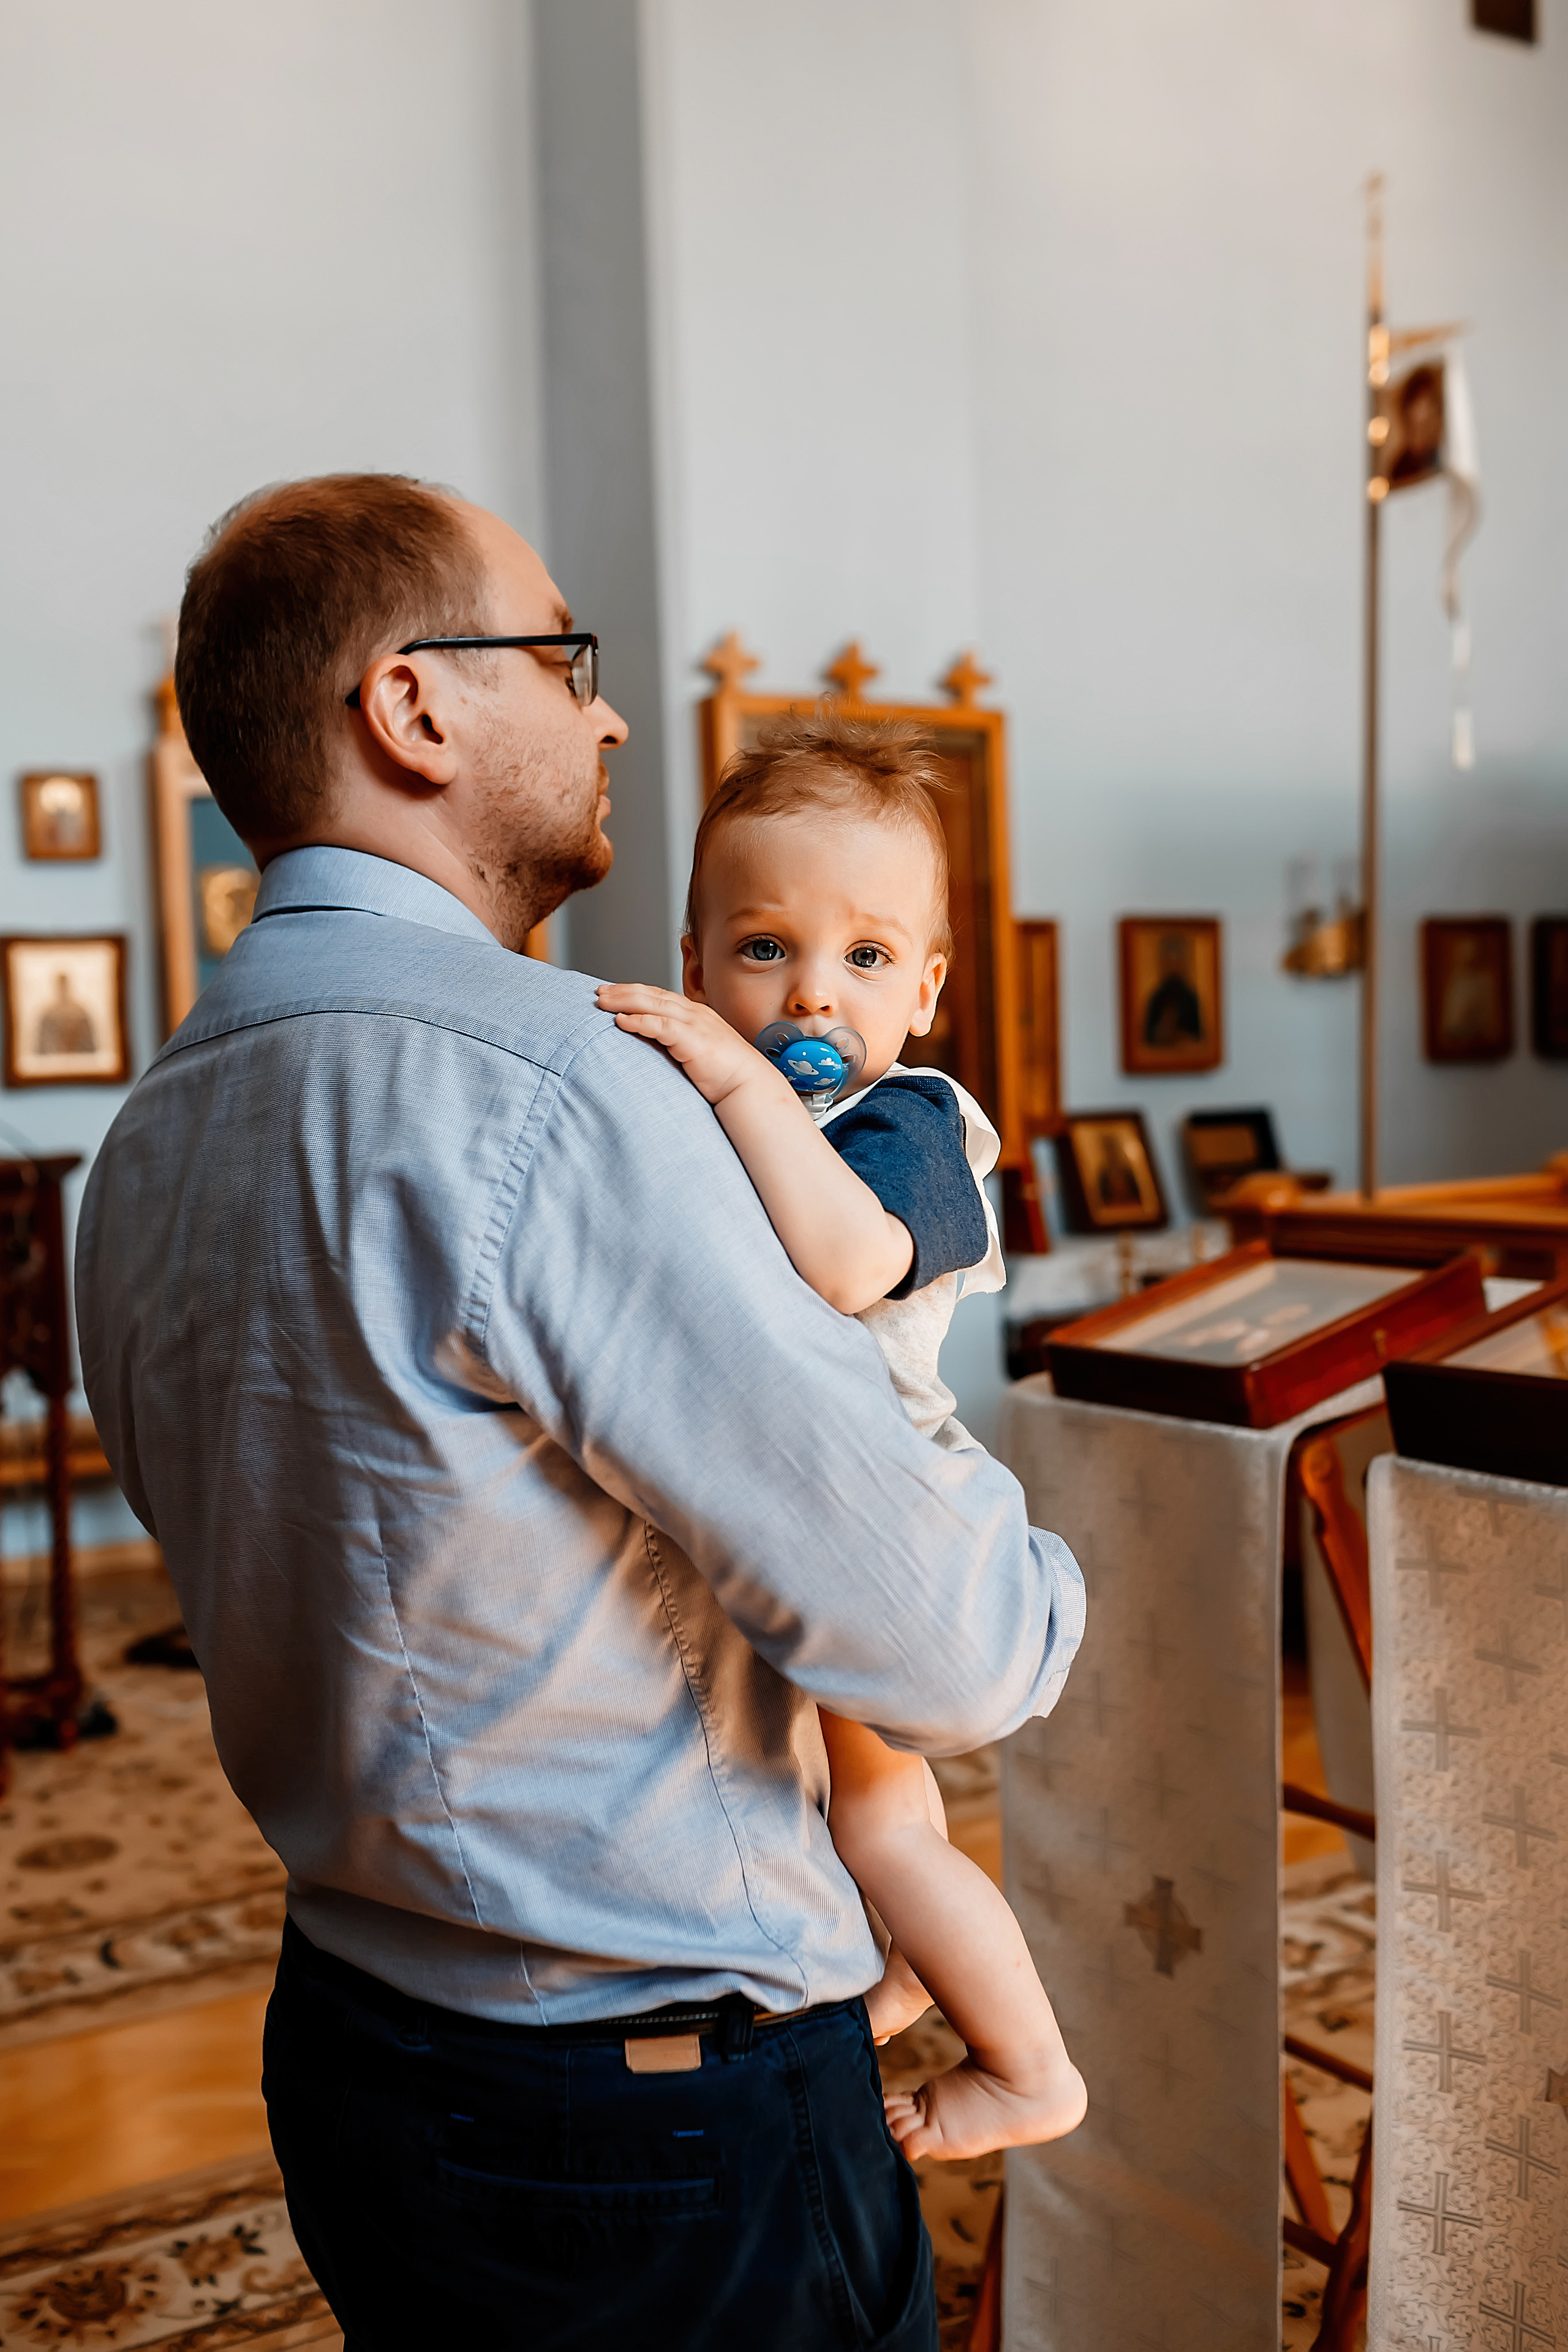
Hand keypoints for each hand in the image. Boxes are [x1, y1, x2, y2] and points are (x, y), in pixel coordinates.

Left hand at [596, 983, 783, 1109]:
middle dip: (623, 991)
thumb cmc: (724, 1074)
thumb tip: (655, 1048)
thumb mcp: (698, 1051)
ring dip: (625, 1001)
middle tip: (598, 992)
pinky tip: (621, 1021)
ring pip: (653, 1004)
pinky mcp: (693, 1040)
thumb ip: (678, 1044)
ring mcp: (695, 1024)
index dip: (633, 991)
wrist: (749, 1085)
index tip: (611, 992)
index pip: (659, 996)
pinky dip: (639, 1021)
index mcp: (695, 1014)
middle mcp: (694, 1013)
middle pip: (651, 994)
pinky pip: (661, 1025)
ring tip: (602, 1001)